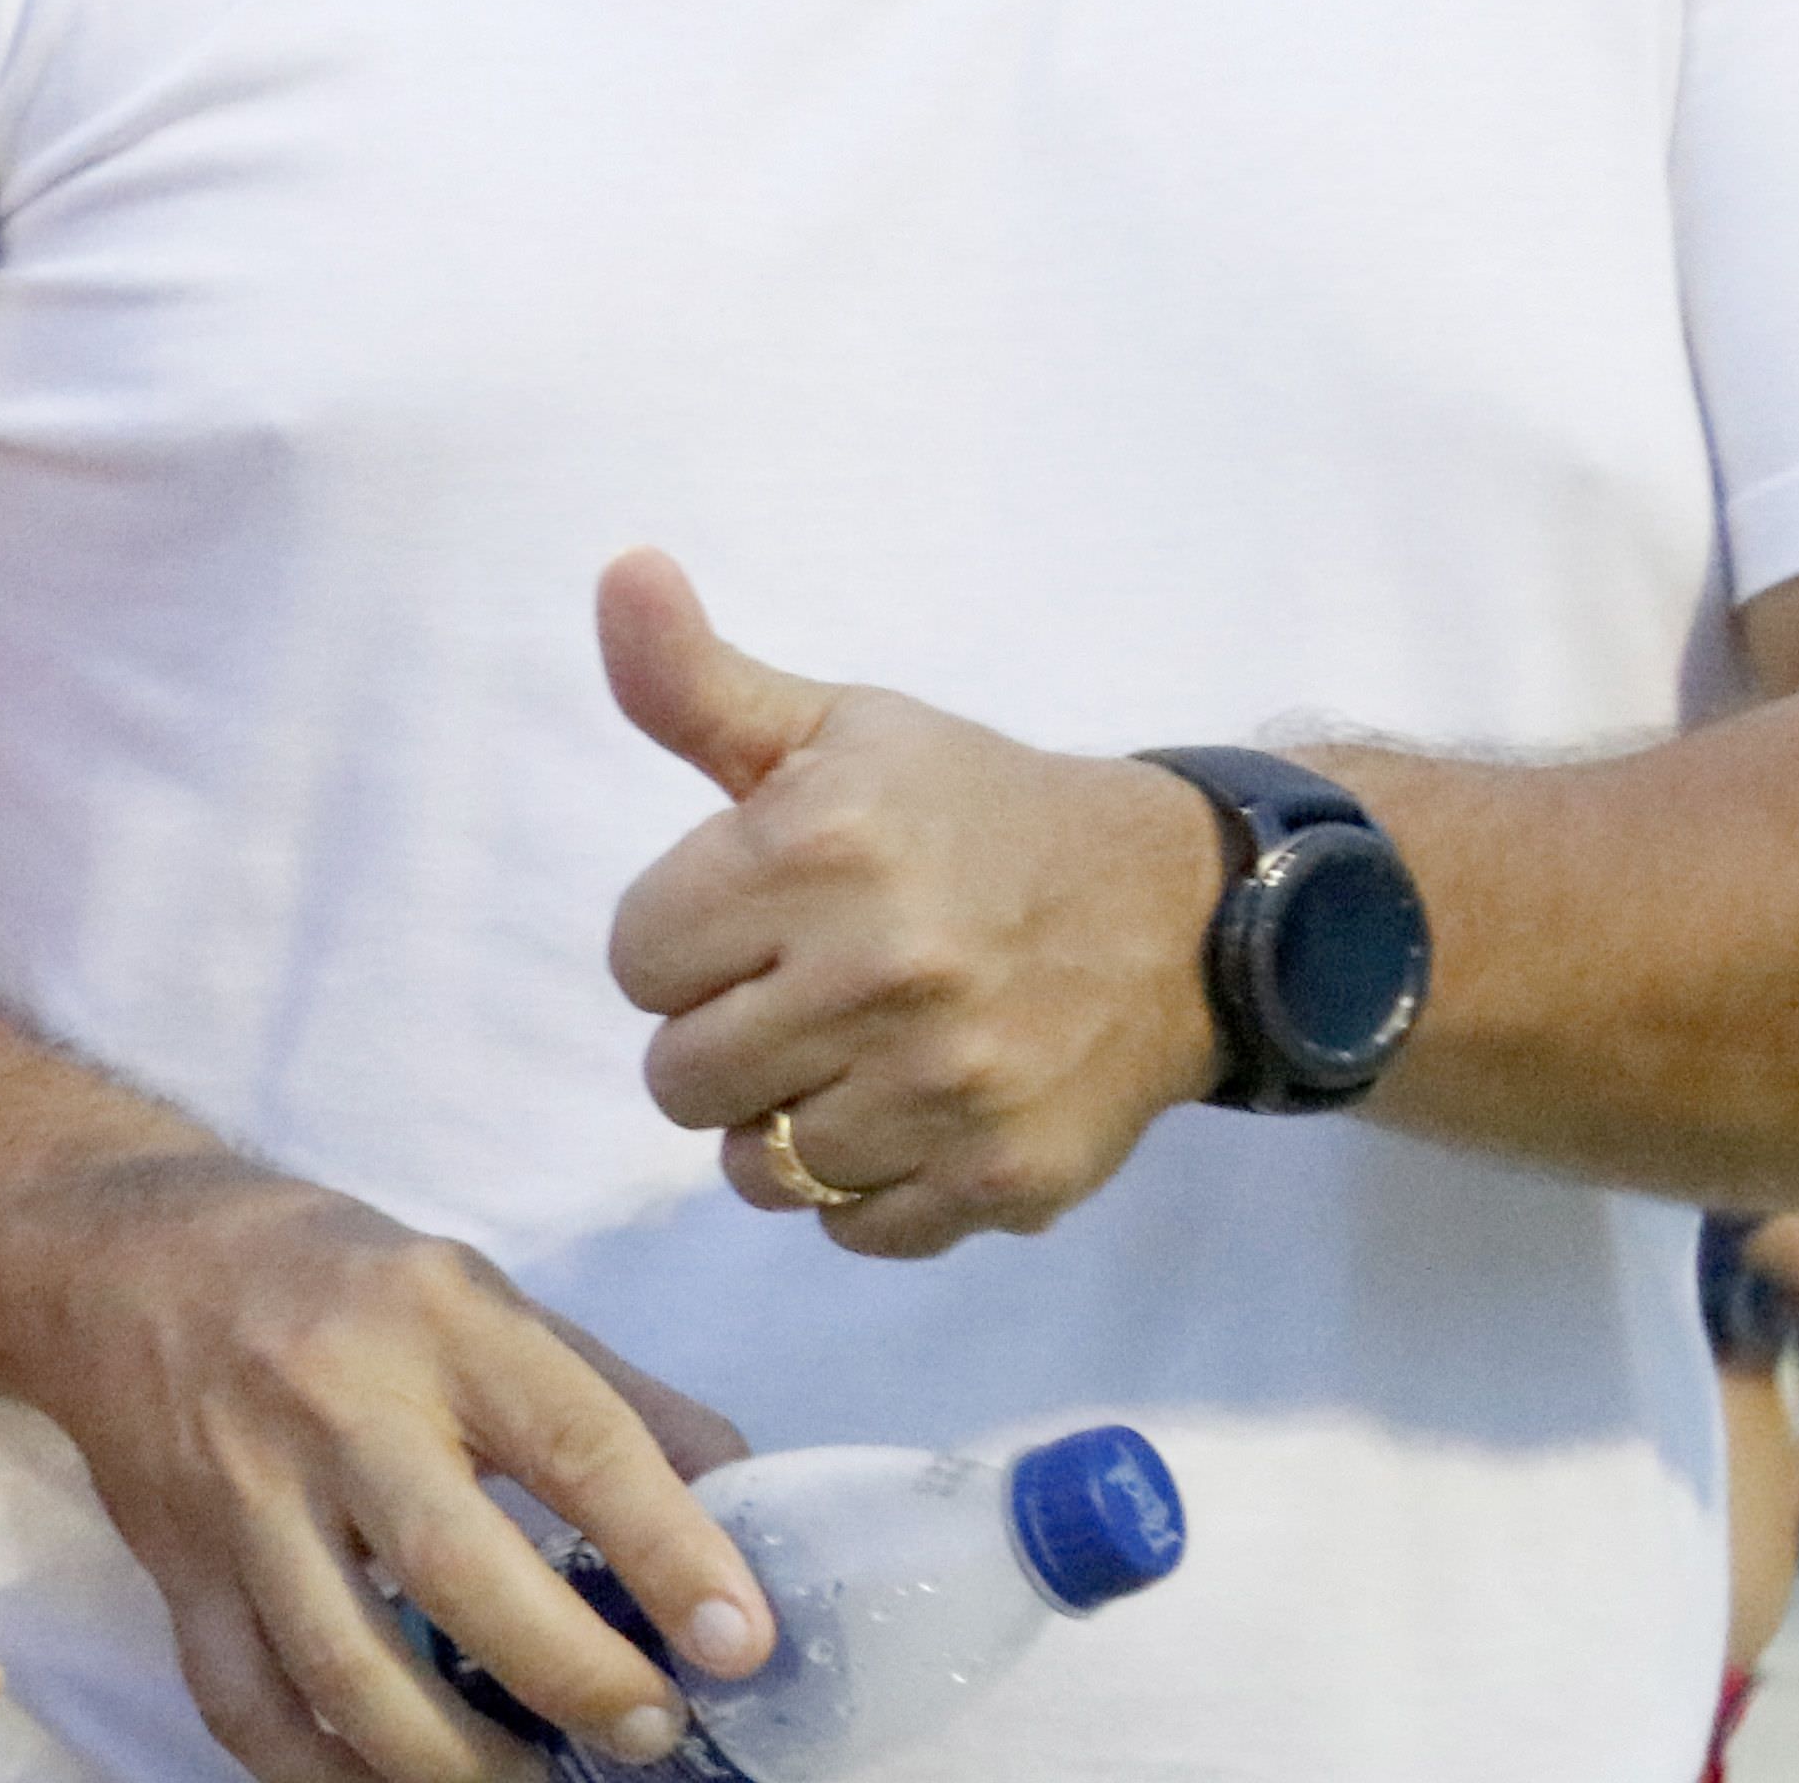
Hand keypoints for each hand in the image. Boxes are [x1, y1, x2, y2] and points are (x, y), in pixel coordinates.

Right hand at [6, 1145, 757, 1778]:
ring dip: (456, 1761)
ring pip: (345, 1664)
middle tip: (652, 1733)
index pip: (573, 1438)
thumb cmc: (331, 1279)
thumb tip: (749, 1505)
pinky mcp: (174, 1567)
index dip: (670, 1549)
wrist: (109, 1258)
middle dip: (570, 1673)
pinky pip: (249, 1706)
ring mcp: (239, 1493)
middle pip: (455, 1565)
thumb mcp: (478, 1292)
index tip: (743, 1643)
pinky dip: (327, 1776)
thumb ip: (611, 1400)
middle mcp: (332, 1401)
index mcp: (434, 1317)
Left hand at [597, 553, 1227, 1259]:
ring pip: (757, 1167)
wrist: (1177, 909)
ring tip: (856, 1054)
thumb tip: (621, 571)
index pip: (637, 959)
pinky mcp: (1005, 1177)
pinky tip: (912, 1114)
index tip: (752, 920)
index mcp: (820, 849)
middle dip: (722, 1038)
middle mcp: (882, 971)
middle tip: (800, 993)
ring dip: (788, 1121)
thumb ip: (695, 680)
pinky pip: (853, 1228)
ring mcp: (949, 1087)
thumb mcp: (834, 727)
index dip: (682, 944)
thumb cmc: (974, 810)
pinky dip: (866, 1188)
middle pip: (678, 1079)